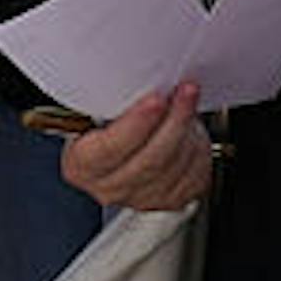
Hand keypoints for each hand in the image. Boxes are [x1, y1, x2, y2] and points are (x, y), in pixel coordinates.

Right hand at [64, 81, 211, 211]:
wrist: (125, 147)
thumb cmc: (107, 126)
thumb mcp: (95, 111)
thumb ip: (106, 103)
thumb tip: (133, 79)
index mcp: (81, 165)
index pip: (110, 149)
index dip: (136, 124)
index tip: (155, 100)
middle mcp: (109, 187)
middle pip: (150, 159)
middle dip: (173, 120)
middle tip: (185, 92)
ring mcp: (142, 198)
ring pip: (176, 166)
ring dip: (188, 130)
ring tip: (188, 100)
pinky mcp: (172, 200)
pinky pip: (194, 175)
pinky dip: (199, 148)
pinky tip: (192, 129)